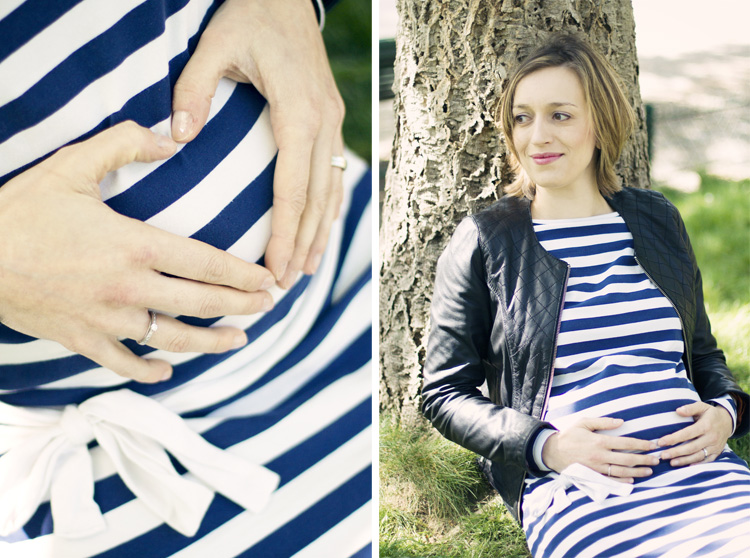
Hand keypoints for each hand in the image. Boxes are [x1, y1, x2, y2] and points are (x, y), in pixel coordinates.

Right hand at [0, 122, 274, 383]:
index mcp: (134, 245)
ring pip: (172, 339)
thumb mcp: (71, 164)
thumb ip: (124, 145)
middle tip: (269, 307)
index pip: (205, 263)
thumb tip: (173, 139)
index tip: (268, 281)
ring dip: (210, 342)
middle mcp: (128, 288)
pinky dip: (148, 371)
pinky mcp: (81, 340)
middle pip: (200, 303)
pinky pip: (123, 364)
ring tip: (238, 340)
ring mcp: (106, 320)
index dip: (242, 275)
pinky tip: (168, 370)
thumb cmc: (20, 209)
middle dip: (241, 307)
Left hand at [171, 0, 344, 288]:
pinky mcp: (332, 119)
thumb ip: (195, 91)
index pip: (293, 188)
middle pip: (317, 198)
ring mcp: (334, 121)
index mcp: (299, 112)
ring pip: (331, 190)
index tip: (274, 269)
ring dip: (320, 232)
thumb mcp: (215, 45)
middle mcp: (324, 122)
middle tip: (287, 285)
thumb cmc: (251, 15)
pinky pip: (334, 173)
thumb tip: (179, 139)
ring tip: (308, 271)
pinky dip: (328, 207)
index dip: (285, 233)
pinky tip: (322, 230)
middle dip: (303, 245)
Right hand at [542, 417, 658, 482]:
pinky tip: (632, 480)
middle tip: (656, 460)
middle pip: (627, 459)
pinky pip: (611, 480)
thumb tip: (621, 421)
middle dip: (644, 459)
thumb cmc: (570, 435)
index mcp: (600, 441)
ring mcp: (597, 467)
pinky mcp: (593, 475)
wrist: (553, 451)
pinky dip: (623, 481)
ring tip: (649, 471)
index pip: (626, 443)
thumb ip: (603, 422)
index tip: (652, 445)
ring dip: (637, 472)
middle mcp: (600, 456)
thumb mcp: (584, 422)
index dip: (641, 444)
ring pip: (622, 471)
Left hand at [658, 401, 732, 465]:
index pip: (687, 434)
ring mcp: (715, 447)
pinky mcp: (717, 453)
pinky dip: (696, 464)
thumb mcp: (701, 406)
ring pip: (698, 456)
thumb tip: (678, 411)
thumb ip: (690, 408)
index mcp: (706, 426)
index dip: (673, 439)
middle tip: (663, 455)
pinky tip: (685, 466)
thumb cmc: (710, 413)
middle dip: (676, 452)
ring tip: (671, 463)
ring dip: (684, 460)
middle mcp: (711, 438)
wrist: (727, 422)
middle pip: (691, 447)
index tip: (661, 442)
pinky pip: (706, 461)